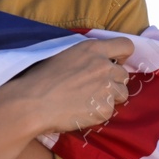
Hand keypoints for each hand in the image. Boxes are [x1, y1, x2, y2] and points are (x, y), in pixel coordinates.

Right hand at [5, 37, 135, 133]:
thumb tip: (95, 62)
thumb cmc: (42, 79)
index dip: (123, 56)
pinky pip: (109, 111)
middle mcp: (104, 66)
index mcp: (93, 49)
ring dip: (109, 98)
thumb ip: (86, 57)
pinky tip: (82, 112)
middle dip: (113, 82)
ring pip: (121, 94)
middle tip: (94, 89)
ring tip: (88, 101)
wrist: (33, 103)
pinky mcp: (104, 108)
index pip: (126, 46)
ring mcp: (107, 88)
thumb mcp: (65, 55)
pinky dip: (98, 113)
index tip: (116, 63)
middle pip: (124, 75)